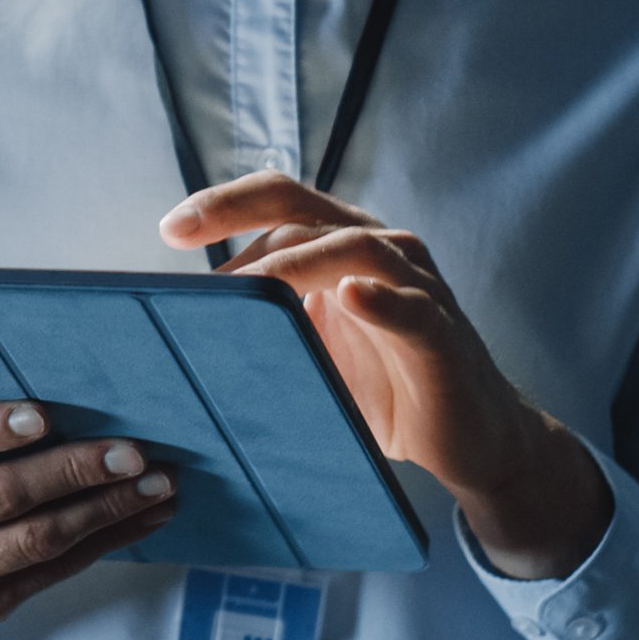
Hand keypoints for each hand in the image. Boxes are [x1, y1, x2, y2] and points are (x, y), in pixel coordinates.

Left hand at [162, 172, 612, 580]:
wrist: (469, 438)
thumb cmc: (382, 388)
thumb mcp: (309, 351)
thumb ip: (263, 326)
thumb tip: (179, 333)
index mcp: (342, 243)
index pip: (280, 200)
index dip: (225, 204)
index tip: (169, 230)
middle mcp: (381, 248)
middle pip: (303, 211)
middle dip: (236, 215)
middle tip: (179, 235)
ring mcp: (416, 286)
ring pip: (353, 248)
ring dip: (291, 265)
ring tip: (243, 285)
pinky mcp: (442, 333)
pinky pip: (412, 309)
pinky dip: (380, 301)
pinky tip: (349, 297)